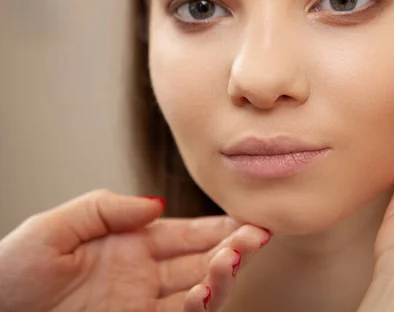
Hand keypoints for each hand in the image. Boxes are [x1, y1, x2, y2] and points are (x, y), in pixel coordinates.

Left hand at [0, 190, 268, 311]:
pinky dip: (199, 305)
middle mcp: (144, 274)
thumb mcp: (53, 227)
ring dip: (222, 274)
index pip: (186, 232)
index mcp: (130, 243)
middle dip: (233, 246)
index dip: (219, 226)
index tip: (249, 219)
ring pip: (198, 289)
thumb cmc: (9, 274)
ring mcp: (142, 304)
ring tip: (233, 257)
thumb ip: (106, 208)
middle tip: (257, 236)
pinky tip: (206, 290)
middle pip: (201, 259)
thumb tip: (156, 203)